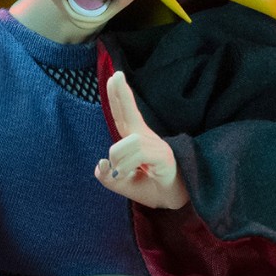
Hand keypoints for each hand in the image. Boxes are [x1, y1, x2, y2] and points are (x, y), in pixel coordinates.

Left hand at [95, 72, 190, 209]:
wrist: (174, 200)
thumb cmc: (152, 187)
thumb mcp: (123, 185)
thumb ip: (108, 177)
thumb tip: (101, 164)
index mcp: (135, 142)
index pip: (123, 116)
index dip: (117, 97)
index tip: (114, 77)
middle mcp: (144, 139)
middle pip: (129, 113)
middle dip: (121, 94)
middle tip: (116, 75)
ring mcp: (155, 146)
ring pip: (126, 142)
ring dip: (118, 158)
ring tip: (121, 172)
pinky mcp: (163, 156)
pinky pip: (138, 153)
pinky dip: (126, 165)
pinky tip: (129, 173)